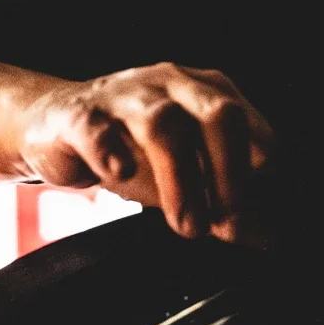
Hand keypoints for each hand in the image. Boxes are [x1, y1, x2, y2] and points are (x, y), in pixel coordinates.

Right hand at [20, 63, 274, 241]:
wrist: (55, 125)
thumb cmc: (131, 149)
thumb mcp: (185, 177)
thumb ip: (223, 205)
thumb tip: (267, 240)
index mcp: (206, 93)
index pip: (248, 125)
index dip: (256, 173)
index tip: (252, 217)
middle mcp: (171, 84)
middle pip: (218, 113)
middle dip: (231, 171)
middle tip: (229, 222)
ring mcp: (124, 95)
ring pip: (162, 124)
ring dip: (182, 179)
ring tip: (188, 225)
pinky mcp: (79, 114)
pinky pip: (96, 127)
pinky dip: (111, 150)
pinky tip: (120, 174)